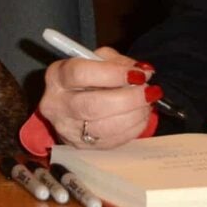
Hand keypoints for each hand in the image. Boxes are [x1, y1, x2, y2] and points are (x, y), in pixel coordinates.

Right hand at [38, 46, 161, 149]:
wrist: (72, 103)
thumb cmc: (87, 77)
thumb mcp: (98, 59)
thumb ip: (119, 62)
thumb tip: (143, 72)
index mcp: (57, 76)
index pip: (81, 74)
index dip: (113, 74)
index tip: (138, 74)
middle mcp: (57, 105)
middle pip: (93, 105)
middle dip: (129, 99)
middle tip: (149, 91)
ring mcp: (68, 129)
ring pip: (105, 127)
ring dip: (134, 115)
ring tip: (147, 103)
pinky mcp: (81, 146)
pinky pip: (113, 140)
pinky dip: (133, 128)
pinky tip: (140, 115)